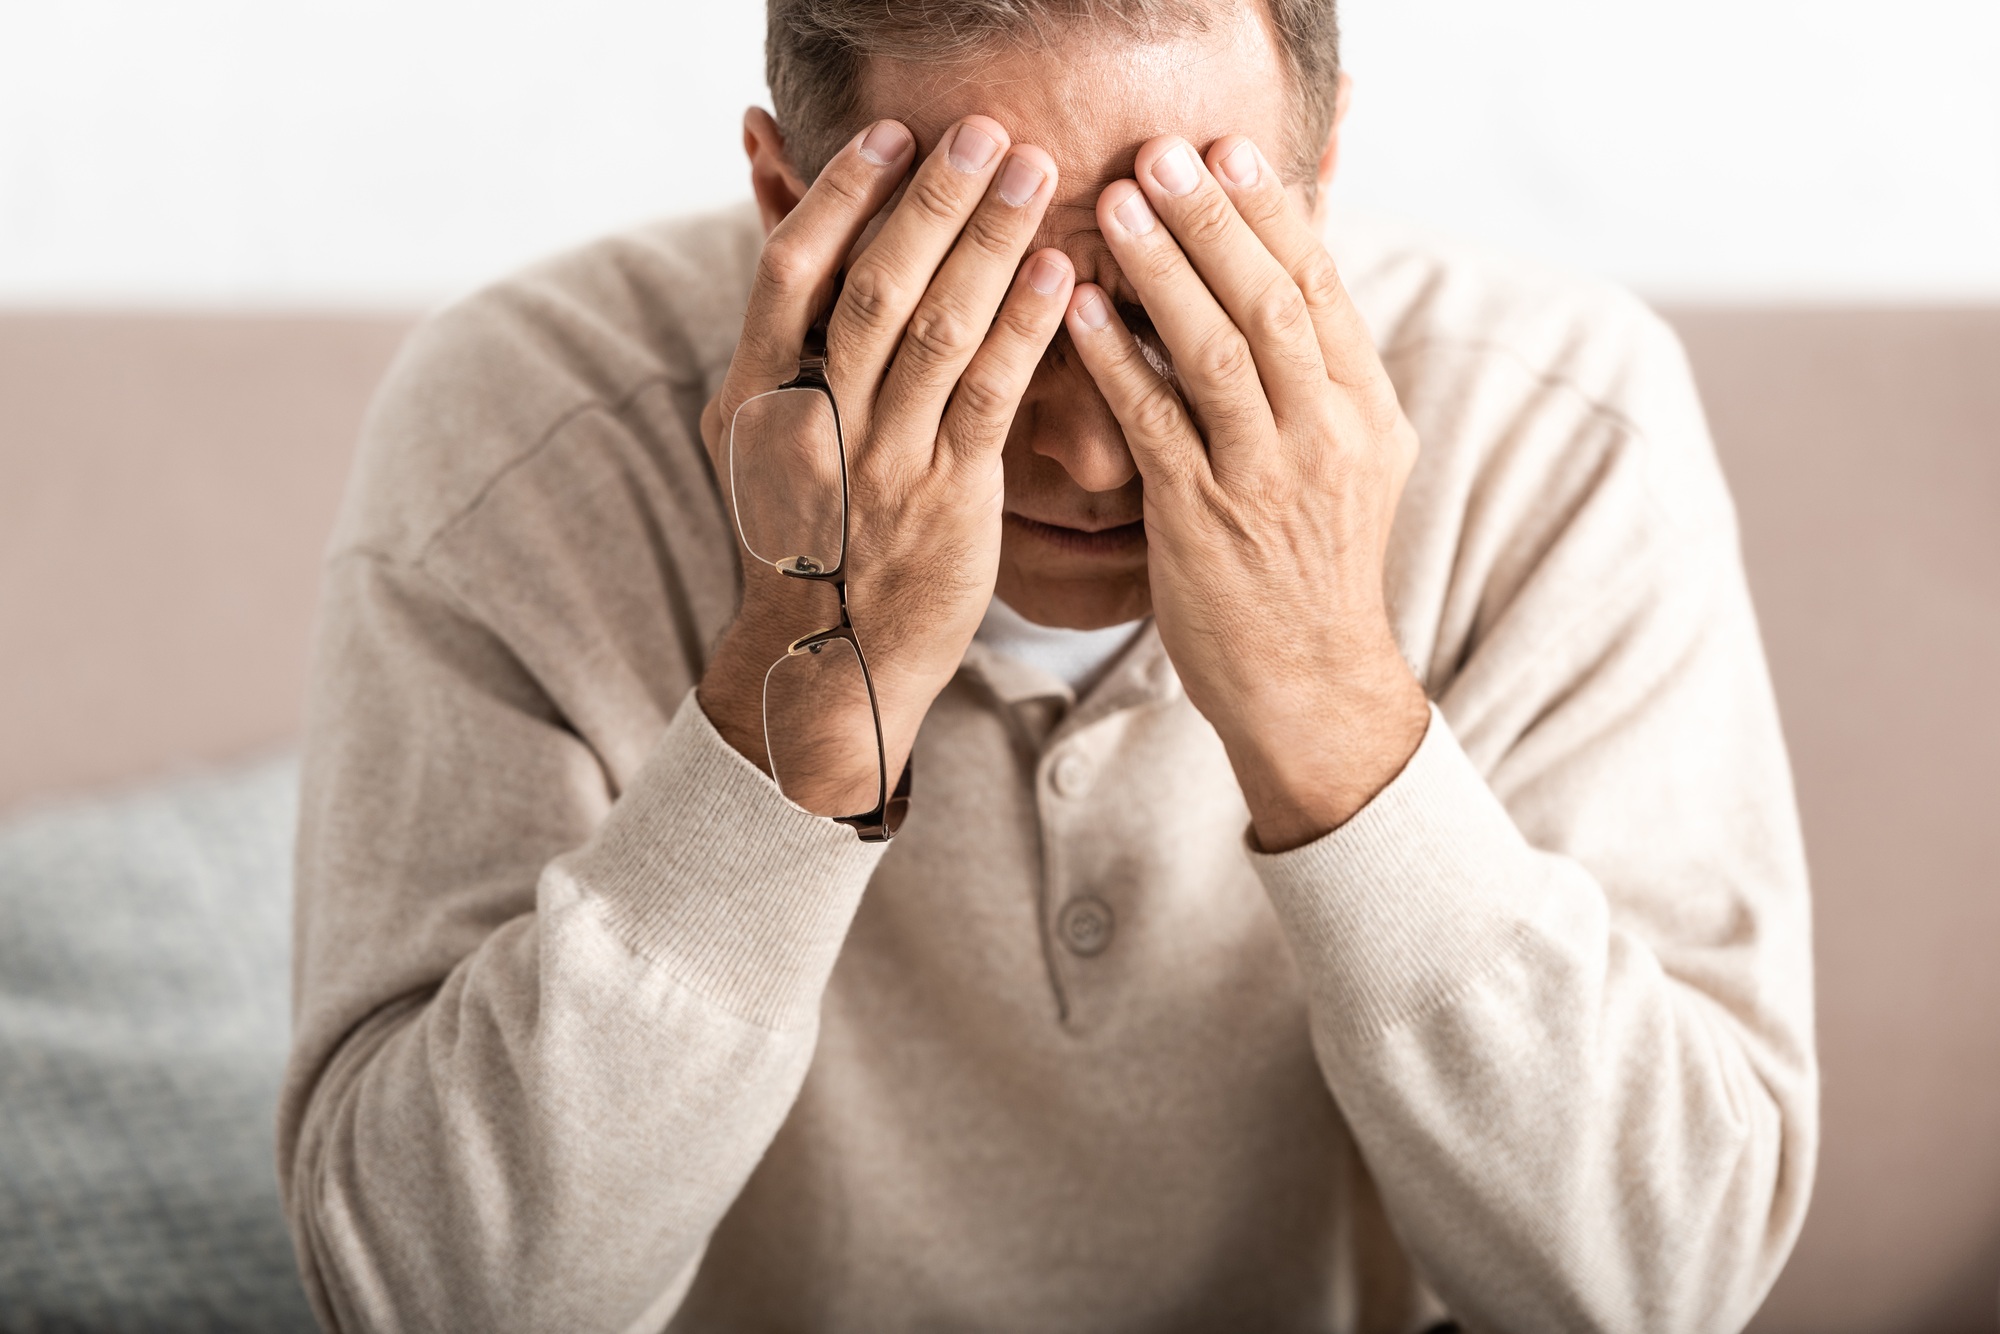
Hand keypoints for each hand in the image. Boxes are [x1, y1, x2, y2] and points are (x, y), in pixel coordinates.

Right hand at [697, 116, 1073, 814]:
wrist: (829, 663)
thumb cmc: (809, 535)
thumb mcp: (765, 439)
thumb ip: (783, 345)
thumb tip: (793, 238)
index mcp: (756, 397)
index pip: (790, 271)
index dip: (841, 196)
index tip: (891, 136)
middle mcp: (812, 422)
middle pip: (874, 286)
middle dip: (934, 200)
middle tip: (987, 131)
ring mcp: (879, 464)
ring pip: (937, 331)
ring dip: (991, 243)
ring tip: (1038, 174)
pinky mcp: (946, 502)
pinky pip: (989, 400)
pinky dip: (1026, 330)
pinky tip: (1063, 275)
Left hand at [1064, 133, 1429, 851]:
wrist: (1311, 684)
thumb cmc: (1313, 568)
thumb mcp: (1351, 463)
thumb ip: (1319, 379)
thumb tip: (1280, 282)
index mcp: (1367, 411)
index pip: (1322, 288)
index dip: (1274, 213)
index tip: (1229, 151)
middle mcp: (1326, 435)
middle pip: (1273, 302)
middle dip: (1217, 221)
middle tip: (1164, 153)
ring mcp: (1266, 478)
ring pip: (1220, 352)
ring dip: (1166, 271)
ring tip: (1119, 205)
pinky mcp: (1203, 519)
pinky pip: (1156, 422)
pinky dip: (1118, 359)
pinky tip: (1080, 309)